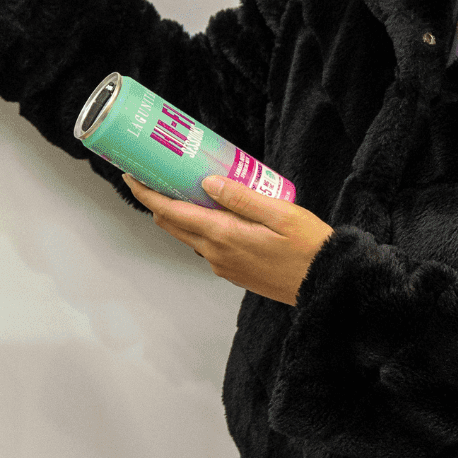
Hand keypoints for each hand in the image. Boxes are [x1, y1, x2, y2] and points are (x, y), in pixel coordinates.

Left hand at [122, 174, 331, 305]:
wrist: (326, 285)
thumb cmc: (310, 247)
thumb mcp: (281, 214)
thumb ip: (242, 197)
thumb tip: (206, 182)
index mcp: (223, 235)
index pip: (171, 212)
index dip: (147, 193)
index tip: (131, 175)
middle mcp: (216, 253)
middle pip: (172, 223)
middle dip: (156, 198)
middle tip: (152, 172)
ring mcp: (222, 264)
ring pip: (188, 234)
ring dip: (178, 212)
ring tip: (181, 184)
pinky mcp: (233, 270)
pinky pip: (205, 244)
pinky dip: (198, 225)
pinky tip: (211, 208)